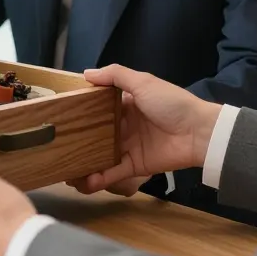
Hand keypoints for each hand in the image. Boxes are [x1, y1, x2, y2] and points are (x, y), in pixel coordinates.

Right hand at [74, 64, 221, 193]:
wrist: (200, 133)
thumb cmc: (172, 103)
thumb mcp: (143, 82)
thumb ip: (115, 76)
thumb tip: (86, 73)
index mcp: (126, 103)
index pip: (98, 106)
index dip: (81, 110)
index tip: (60, 114)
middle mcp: (124, 125)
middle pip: (96, 133)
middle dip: (78, 139)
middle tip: (55, 146)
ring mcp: (129, 146)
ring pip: (101, 155)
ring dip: (85, 162)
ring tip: (65, 170)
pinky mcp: (136, 165)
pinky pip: (114, 172)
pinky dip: (100, 178)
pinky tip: (85, 182)